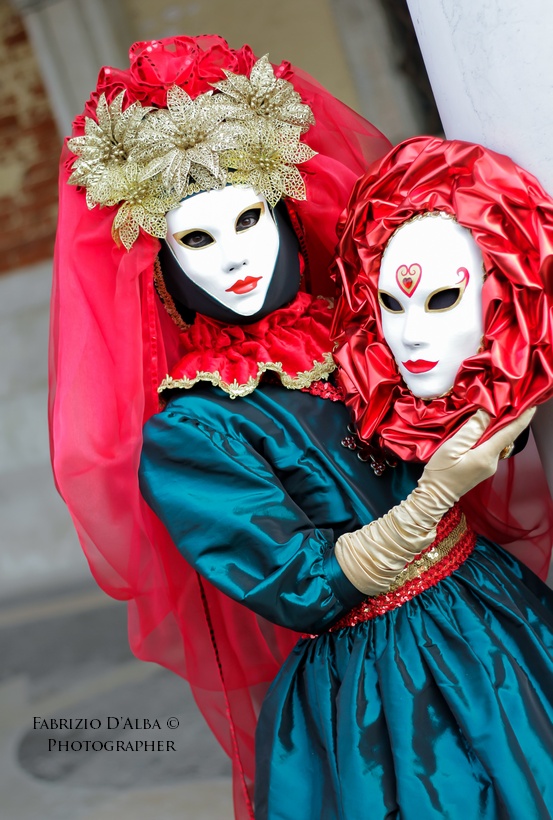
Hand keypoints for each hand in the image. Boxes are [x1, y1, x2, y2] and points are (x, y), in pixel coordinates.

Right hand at [420, 407, 535, 506]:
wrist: (434, 496)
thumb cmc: (440, 472)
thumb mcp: (452, 447)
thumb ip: (471, 430)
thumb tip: (486, 413)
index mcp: (486, 456)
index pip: (509, 433)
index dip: (522, 418)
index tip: (532, 405)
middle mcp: (493, 462)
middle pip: (503, 436)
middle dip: (505, 419)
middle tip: (504, 401)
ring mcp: (489, 466)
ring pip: (496, 441)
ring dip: (494, 428)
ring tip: (489, 411)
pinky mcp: (483, 468)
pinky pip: (489, 447)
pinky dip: (487, 437)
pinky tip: (478, 430)